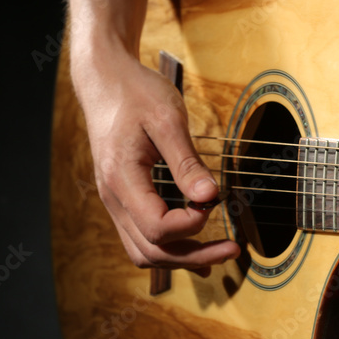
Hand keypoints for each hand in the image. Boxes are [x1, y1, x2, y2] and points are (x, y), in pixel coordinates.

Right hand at [74, 49, 240, 273]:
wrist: (105, 80)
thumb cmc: (135, 93)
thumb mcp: (167, 119)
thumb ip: (187, 162)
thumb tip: (210, 197)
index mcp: (121, 178)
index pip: (158, 226)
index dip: (192, 225)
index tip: (214, 203)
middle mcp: (113, 197)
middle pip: (152, 250)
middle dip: (195, 257)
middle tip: (233, 250)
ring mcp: (115, 201)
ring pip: (144, 251)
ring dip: (181, 259)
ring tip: (218, 254)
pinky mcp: (122, 199)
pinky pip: (141, 237)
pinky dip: (169, 248)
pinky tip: (195, 247)